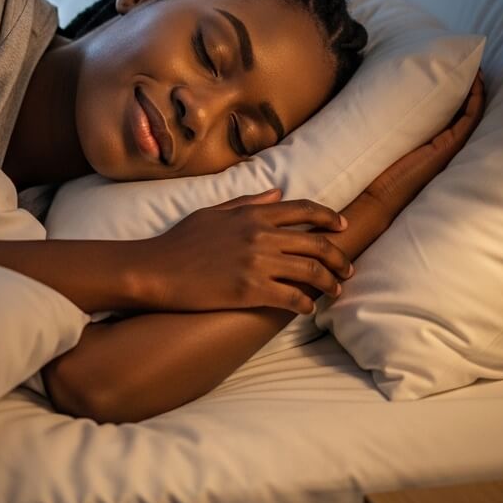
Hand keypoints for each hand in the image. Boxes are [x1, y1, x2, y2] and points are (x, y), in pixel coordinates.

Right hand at [130, 190, 353, 315]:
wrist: (157, 269)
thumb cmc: (181, 240)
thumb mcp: (214, 212)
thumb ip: (248, 202)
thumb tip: (277, 193)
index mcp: (253, 214)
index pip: (304, 210)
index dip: (329, 218)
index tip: (343, 227)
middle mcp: (261, 235)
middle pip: (316, 243)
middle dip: (338, 257)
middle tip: (346, 269)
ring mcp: (258, 263)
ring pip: (311, 272)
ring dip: (329, 283)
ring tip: (335, 291)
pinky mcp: (251, 291)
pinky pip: (292, 298)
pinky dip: (305, 305)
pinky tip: (308, 309)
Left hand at [363, 69, 485, 219]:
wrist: (377, 197)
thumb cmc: (376, 170)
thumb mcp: (387, 141)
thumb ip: (389, 125)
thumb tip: (373, 96)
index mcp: (433, 142)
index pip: (451, 112)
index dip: (458, 90)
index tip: (456, 67)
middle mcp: (444, 144)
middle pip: (464, 110)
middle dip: (470, 86)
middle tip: (471, 62)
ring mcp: (449, 146)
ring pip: (472, 113)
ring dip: (477, 89)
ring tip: (476, 67)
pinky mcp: (449, 147)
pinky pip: (470, 120)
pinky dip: (475, 101)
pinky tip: (476, 83)